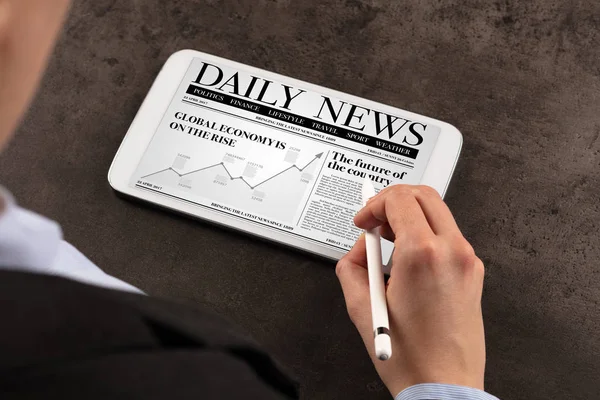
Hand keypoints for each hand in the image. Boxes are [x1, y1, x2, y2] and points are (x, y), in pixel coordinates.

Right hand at [336, 185, 485, 395]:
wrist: (445, 385)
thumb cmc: (411, 357)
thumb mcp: (362, 308)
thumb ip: (352, 266)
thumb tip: (359, 250)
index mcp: (424, 254)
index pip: (400, 199)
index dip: (373, 204)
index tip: (363, 221)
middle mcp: (453, 251)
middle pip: (424, 195)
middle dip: (393, 201)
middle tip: (375, 221)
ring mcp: (468, 261)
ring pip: (438, 213)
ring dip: (410, 217)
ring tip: (388, 241)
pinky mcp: (474, 272)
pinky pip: (448, 237)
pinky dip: (425, 236)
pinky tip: (408, 260)